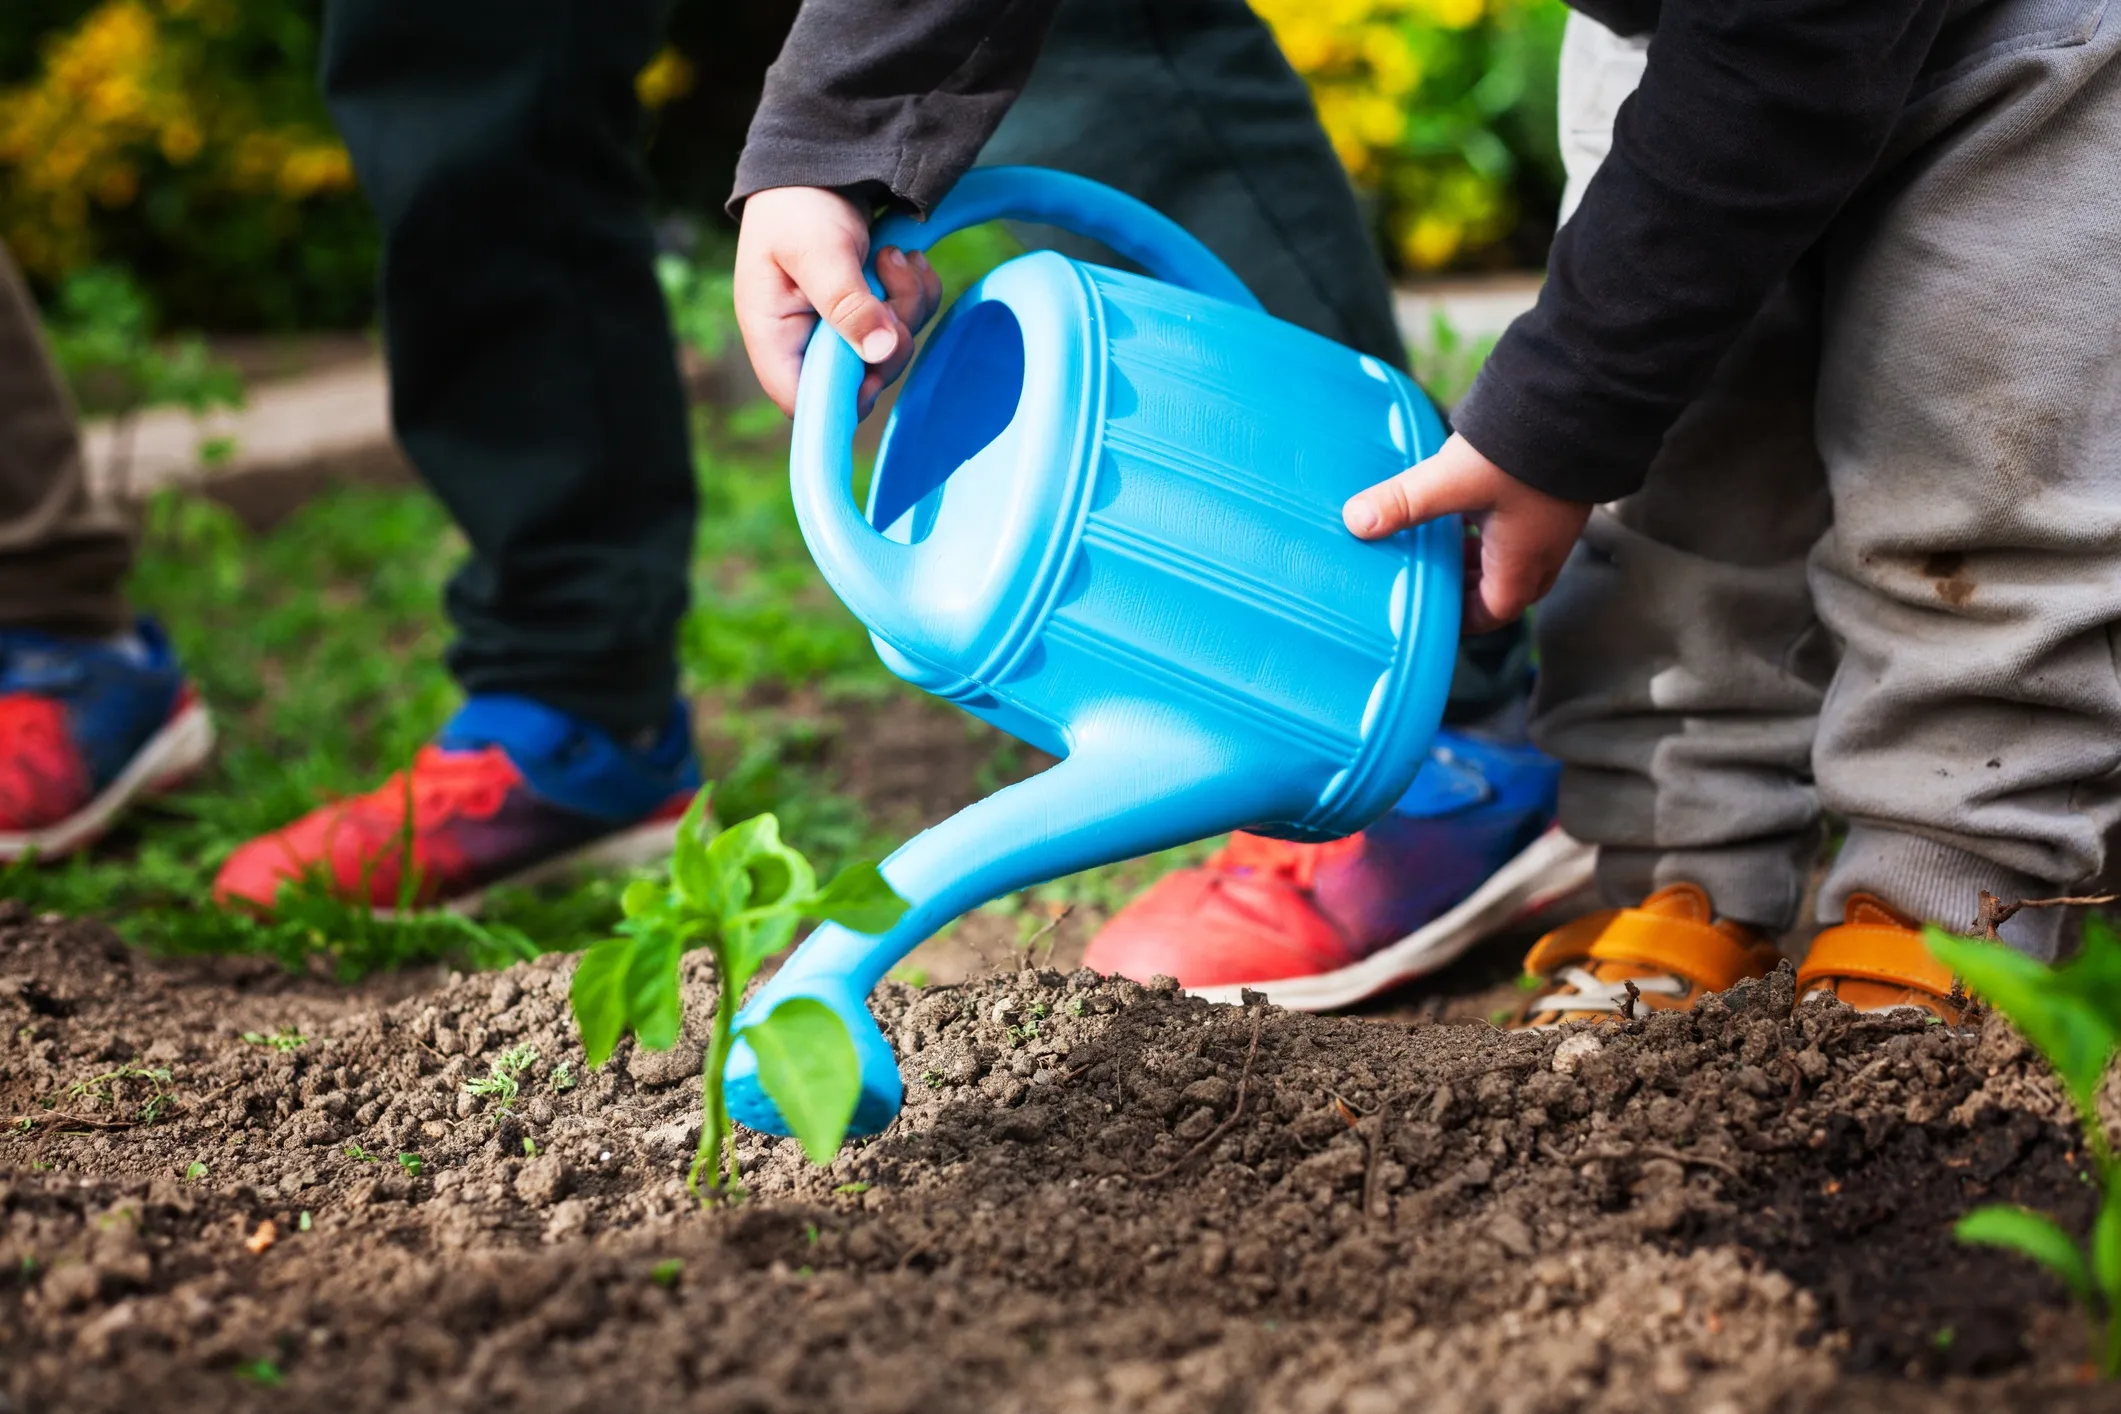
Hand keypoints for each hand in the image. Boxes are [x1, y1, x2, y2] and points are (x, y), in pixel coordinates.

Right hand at [734, 186, 942, 418]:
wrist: (819, 158)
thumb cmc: (798, 202)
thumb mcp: (818, 251)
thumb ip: (846, 303)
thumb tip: (880, 353)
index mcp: (774, 337)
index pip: (804, 402)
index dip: (845, 395)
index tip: (876, 357)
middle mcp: (805, 342)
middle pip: (861, 380)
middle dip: (890, 333)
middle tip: (888, 275)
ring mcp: (839, 328)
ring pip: (891, 351)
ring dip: (907, 304)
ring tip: (894, 254)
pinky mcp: (867, 311)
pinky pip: (905, 324)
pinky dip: (915, 292)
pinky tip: (906, 257)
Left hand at [1343, 433, 1592, 632]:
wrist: (1578, 406)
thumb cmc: (1522, 453)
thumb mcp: (1451, 481)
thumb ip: (1403, 502)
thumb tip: (1357, 523)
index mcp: (1521, 562)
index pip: (1494, 613)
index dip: (1463, 620)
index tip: (1435, 615)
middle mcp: (1543, 550)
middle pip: (1505, 589)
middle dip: (1467, 589)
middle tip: (1431, 578)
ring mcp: (1554, 524)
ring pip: (1514, 558)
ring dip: (1479, 558)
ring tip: (1443, 543)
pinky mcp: (1556, 496)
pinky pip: (1523, 529)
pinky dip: (1493, 530)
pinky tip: (1471, 505)